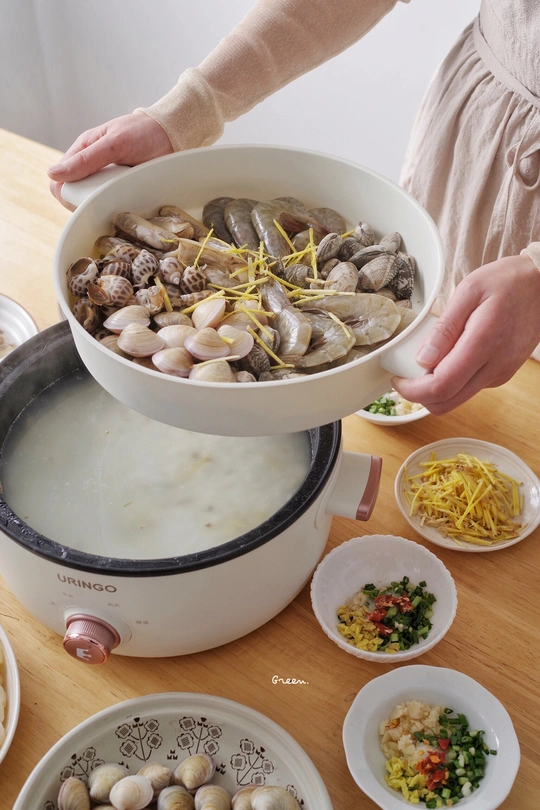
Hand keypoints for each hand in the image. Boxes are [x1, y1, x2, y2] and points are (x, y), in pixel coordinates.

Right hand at [47, 112, 172, 209]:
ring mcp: (108, 181)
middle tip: (108, 201)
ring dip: (104, 206)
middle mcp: (92, 169)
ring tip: (121, 200)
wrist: (172, 135)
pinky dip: (118, 206)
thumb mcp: (113, 144)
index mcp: (82, 152)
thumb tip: (54, 174)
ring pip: (95, 203)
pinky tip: (128, 204)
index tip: (85, 202)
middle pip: (77, 197)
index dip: (68, 196)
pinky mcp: (123, 189)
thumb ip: (86, 160)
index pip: (60, 183)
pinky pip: (113, 204)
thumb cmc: (142, 132)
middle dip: (87, 204)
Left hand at [393, 254, 539, 413]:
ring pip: (457, 399)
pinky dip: (452, 381)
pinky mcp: (502, 374)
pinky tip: (448, 358)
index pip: (441, 386)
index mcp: (483, 344)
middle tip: (404, 375)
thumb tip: (423, 359)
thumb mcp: (470, 290)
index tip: (397, 378)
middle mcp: (494, 367)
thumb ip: (445, 327)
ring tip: (426, 361)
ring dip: (434, 389)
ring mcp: (500, 374)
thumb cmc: (507, 282)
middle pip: (446, 402)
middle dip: (418, 396)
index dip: (412, 390)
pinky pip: (469, 388)